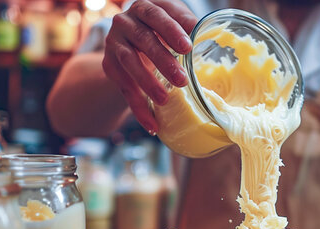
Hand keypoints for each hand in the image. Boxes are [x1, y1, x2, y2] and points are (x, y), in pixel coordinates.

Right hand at [102, 0, 197, 131]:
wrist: (131, 43)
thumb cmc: (162, 32)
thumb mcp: (175, 25)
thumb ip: (189, 29)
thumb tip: (210, 39)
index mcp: (145, 8)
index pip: (157, 15)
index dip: (172, 30)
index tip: (187, 48)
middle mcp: (126, 21)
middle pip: (144, 40)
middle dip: (163, 61)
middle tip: (182, 80)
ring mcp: (114, 42)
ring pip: (130, 63)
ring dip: (147, 83)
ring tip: (164, 100)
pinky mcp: (109, 65)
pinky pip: (124, 88)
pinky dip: (138, 108)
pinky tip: (152, 125)